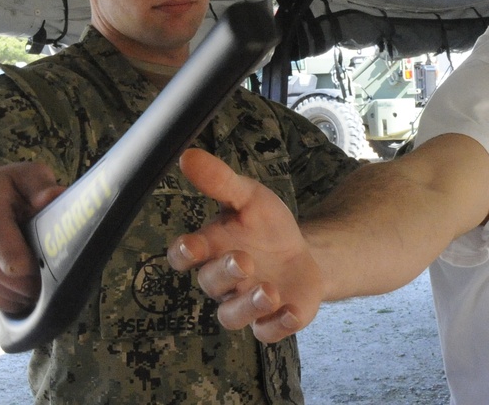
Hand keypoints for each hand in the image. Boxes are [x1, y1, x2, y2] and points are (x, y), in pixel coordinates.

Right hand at [0, 162, 64, 312]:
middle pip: (17, 283)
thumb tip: (53, 197)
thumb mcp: (27, 176)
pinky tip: (15, 271)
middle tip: (47, 255)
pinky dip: (15, 293)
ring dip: (28, 285)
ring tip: (29, 259)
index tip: (52, 251)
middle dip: (40, 275)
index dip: (40, 263)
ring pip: (11, 296)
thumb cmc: (8, 189)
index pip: (14, 262)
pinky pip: (1, 303)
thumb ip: (42, 187)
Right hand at [167, 148, 323, 342]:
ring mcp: (245, 304)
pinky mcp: (271, 321)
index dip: (184, 253)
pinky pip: (267, 333)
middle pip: (210, 284)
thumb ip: (220, 180)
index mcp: (211, 248)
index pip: (184, 255)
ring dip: (249, 305)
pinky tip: (292, 311)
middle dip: (225, 273)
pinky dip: (278, 325)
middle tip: (244, 260)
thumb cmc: (266, 226)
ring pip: (232, 316)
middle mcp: (223, 281)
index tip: (192, 246)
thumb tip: (187, 155)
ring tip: (270, 290)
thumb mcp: (249, 197)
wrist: (304, 253)